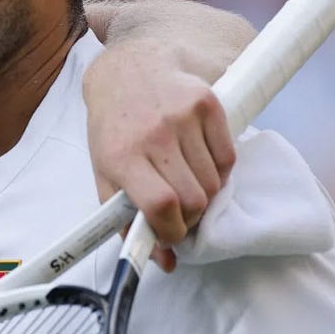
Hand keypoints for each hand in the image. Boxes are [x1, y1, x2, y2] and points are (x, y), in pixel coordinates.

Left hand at [83, 41, 236, 269]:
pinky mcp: (208, 103)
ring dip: (204, 193)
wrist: (128, 71)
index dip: (172, 231)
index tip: (172, 235)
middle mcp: (153, 135)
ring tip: (186, 180)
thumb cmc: (115, 130)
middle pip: (194, 199)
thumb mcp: (105, 173)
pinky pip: (228, 158)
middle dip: (190, 217)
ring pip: (214, 183)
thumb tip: (165, 262)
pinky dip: (219, 170)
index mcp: (121, 156)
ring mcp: (183, 117)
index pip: (161, 205)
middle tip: (180, 210)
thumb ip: (126, 222)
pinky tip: (198, 159)